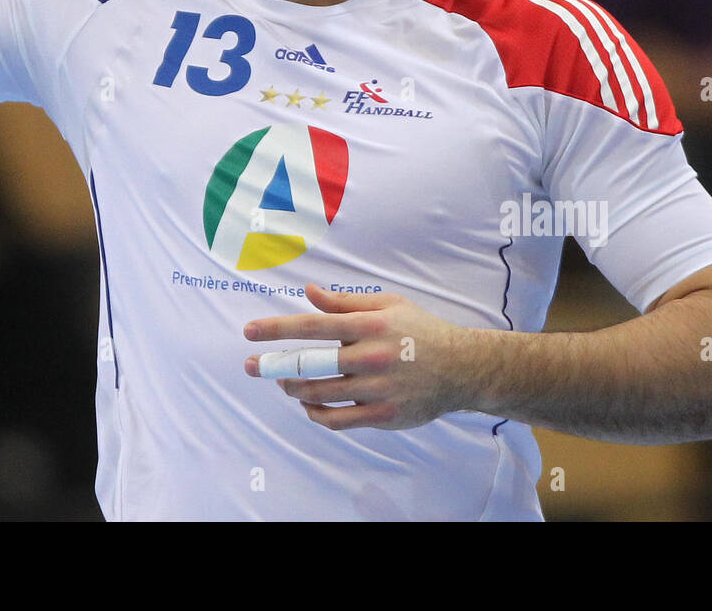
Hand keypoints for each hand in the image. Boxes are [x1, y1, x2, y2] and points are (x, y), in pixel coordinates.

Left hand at [243, 284, 466, 429]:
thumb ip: (345, 302)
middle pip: (311, 363)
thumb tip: (308, 291)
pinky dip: (315, 413)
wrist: (461, 368)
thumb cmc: (419, 331)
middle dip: (274, 365)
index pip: (314, 325)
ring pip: (320, 394)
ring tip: (282, 382)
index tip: (250, 331)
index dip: (278, 328)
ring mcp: (377, 390)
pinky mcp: (383, 416)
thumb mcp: (387, 305)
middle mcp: (371, 357)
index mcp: (370, 325)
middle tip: (250, 366)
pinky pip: (338, 420)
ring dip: (293, 389)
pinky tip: (306, 404)